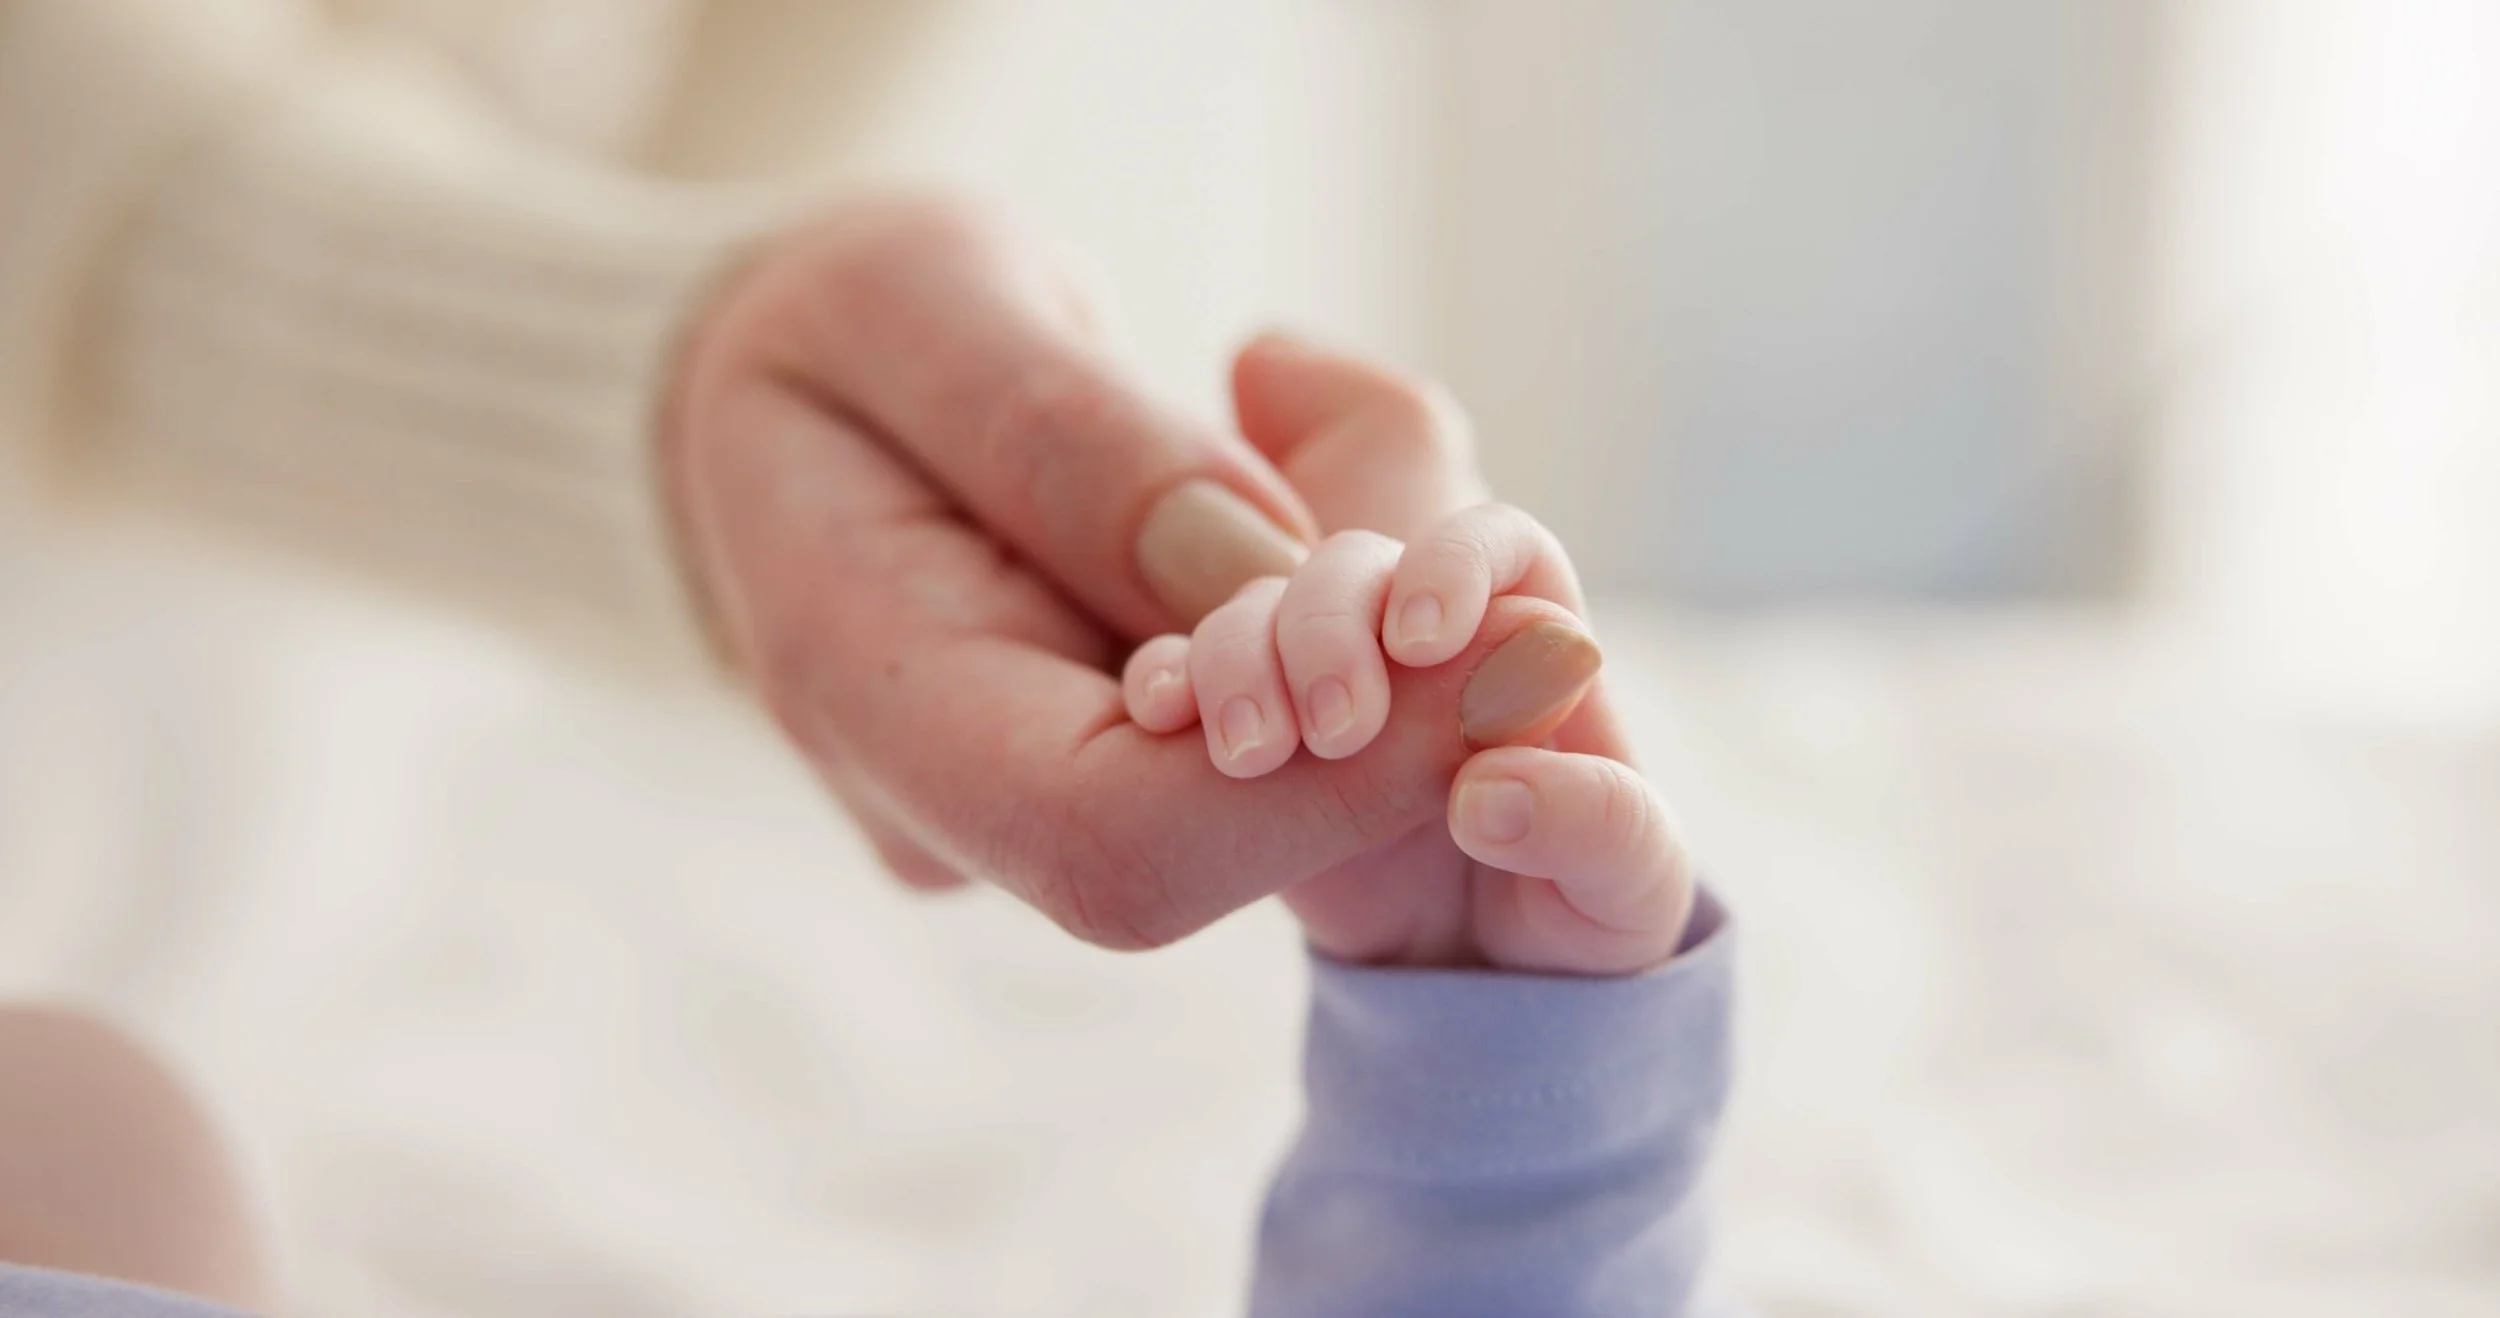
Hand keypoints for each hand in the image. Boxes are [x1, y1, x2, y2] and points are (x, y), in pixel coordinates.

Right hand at [662, 194, 1604, 948]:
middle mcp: (942, 804)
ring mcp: (1013, 813)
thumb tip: (1278, 583)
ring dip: (1385, 699)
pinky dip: (1343, 677)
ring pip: (1247, 814)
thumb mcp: (928, 300)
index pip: (1116, 844)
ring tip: (1445, 544)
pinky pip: (1244, 767)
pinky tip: (1385, 576)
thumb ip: (1078, 441)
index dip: (1327, 786)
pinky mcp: (1084, 781)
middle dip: (1388, 729)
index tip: (1493, 652)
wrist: (782, 391)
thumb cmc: (838, 322)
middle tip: (1522, 594)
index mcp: (859, 694)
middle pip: (1206, 848)